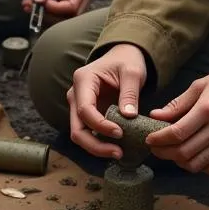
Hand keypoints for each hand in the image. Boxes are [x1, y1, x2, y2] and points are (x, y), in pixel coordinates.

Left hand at [25, 0, 94, 21]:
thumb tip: (39, 2)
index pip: (72, 7)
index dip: (54, 9)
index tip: (38, 3)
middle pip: (69, 15)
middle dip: (48, 14)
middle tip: (28, 6)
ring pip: (64, 16)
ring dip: (45, 14)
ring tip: (27, 4)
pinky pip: (59, 11)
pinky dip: (45, 10)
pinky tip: (33, 3)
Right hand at [67, 43, 147, 159]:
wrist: (123, 57)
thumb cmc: (126, 61)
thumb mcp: (132, 72)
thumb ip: (130, 94)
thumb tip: (128, 117)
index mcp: (83, 80)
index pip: (85, 110)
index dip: (101, 126)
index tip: (121, 133)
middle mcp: (76, 94)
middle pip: (77, 128)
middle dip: (95, 145)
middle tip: (118, 152)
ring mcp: (79, 105)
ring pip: (80, 134)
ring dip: (97, 147)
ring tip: (119, 152)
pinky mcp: (86, 114)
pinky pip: (89, 133)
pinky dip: (100, 143)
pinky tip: (117, 147)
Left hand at [144, 54, 208, 175]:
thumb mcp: (201, 84)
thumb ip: (178, 104)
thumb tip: (156, 116)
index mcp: (208, 109)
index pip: (177, 133)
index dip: (159, 140)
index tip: (149, 139)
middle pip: (184, 152)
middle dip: (164, 153)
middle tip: (156, 148)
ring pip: (197, 165)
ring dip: (179, 162)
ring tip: (172, 152)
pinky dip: (199, 168)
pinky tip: (193, 157)